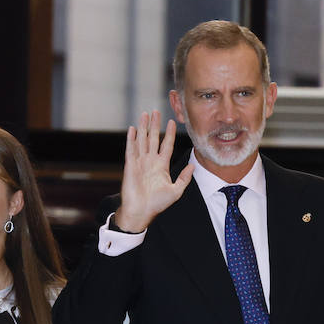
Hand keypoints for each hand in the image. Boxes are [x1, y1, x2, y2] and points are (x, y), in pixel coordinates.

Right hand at [115, 110, 194, 231]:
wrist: (141, 212)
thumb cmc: (157, 204)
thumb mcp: (176, 191)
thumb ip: (184, 177)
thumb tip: (193, 165)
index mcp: (162, 165)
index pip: (166, 145)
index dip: (169, 133)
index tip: (172, 121)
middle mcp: (150, 161)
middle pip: (153, 138)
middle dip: (155, 124)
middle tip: (156, 111)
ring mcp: (140, 162)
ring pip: (142, 140)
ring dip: (143, 127)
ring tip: (145, 114)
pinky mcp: (130, 166)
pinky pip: (131, 149)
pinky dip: (131, 139)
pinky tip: (132, 128)